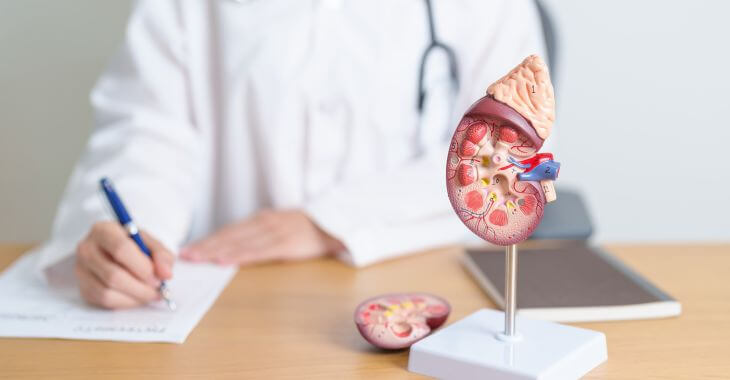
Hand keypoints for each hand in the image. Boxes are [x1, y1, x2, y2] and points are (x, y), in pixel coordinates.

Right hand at [75, 221, 173, 308]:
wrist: (117, 251)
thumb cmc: (134, 245)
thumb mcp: (151, 243)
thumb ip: (162, 255)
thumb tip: (166, 274)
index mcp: (104, 230)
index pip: (120, 249)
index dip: (142, 267)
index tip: (159, 277)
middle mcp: (87, 249)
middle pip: (113, 275)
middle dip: (141, 286)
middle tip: (158, 288)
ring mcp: (81, 270)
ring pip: (107, 291)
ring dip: (135, 297)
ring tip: (150, 292)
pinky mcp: (83, 287)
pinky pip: (104, 301)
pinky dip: (126, 303)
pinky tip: (137, 296)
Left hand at [180, 209, 344, 265]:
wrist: (335, 224)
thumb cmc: (307, 230)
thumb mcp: (280, 227)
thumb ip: (259, 235)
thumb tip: (233, 249)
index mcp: (261, 220)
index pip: (229, 231)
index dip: (208, 240)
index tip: (189, 249)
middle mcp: (264, 223)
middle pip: (229, 236)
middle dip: (205, 246)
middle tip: (184, 256)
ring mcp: (274, 232)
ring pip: (239, 243)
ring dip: (215, 251)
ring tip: (197, 259)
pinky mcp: (285, 243)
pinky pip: (258, 251)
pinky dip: (239, 256)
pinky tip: (224, 261)